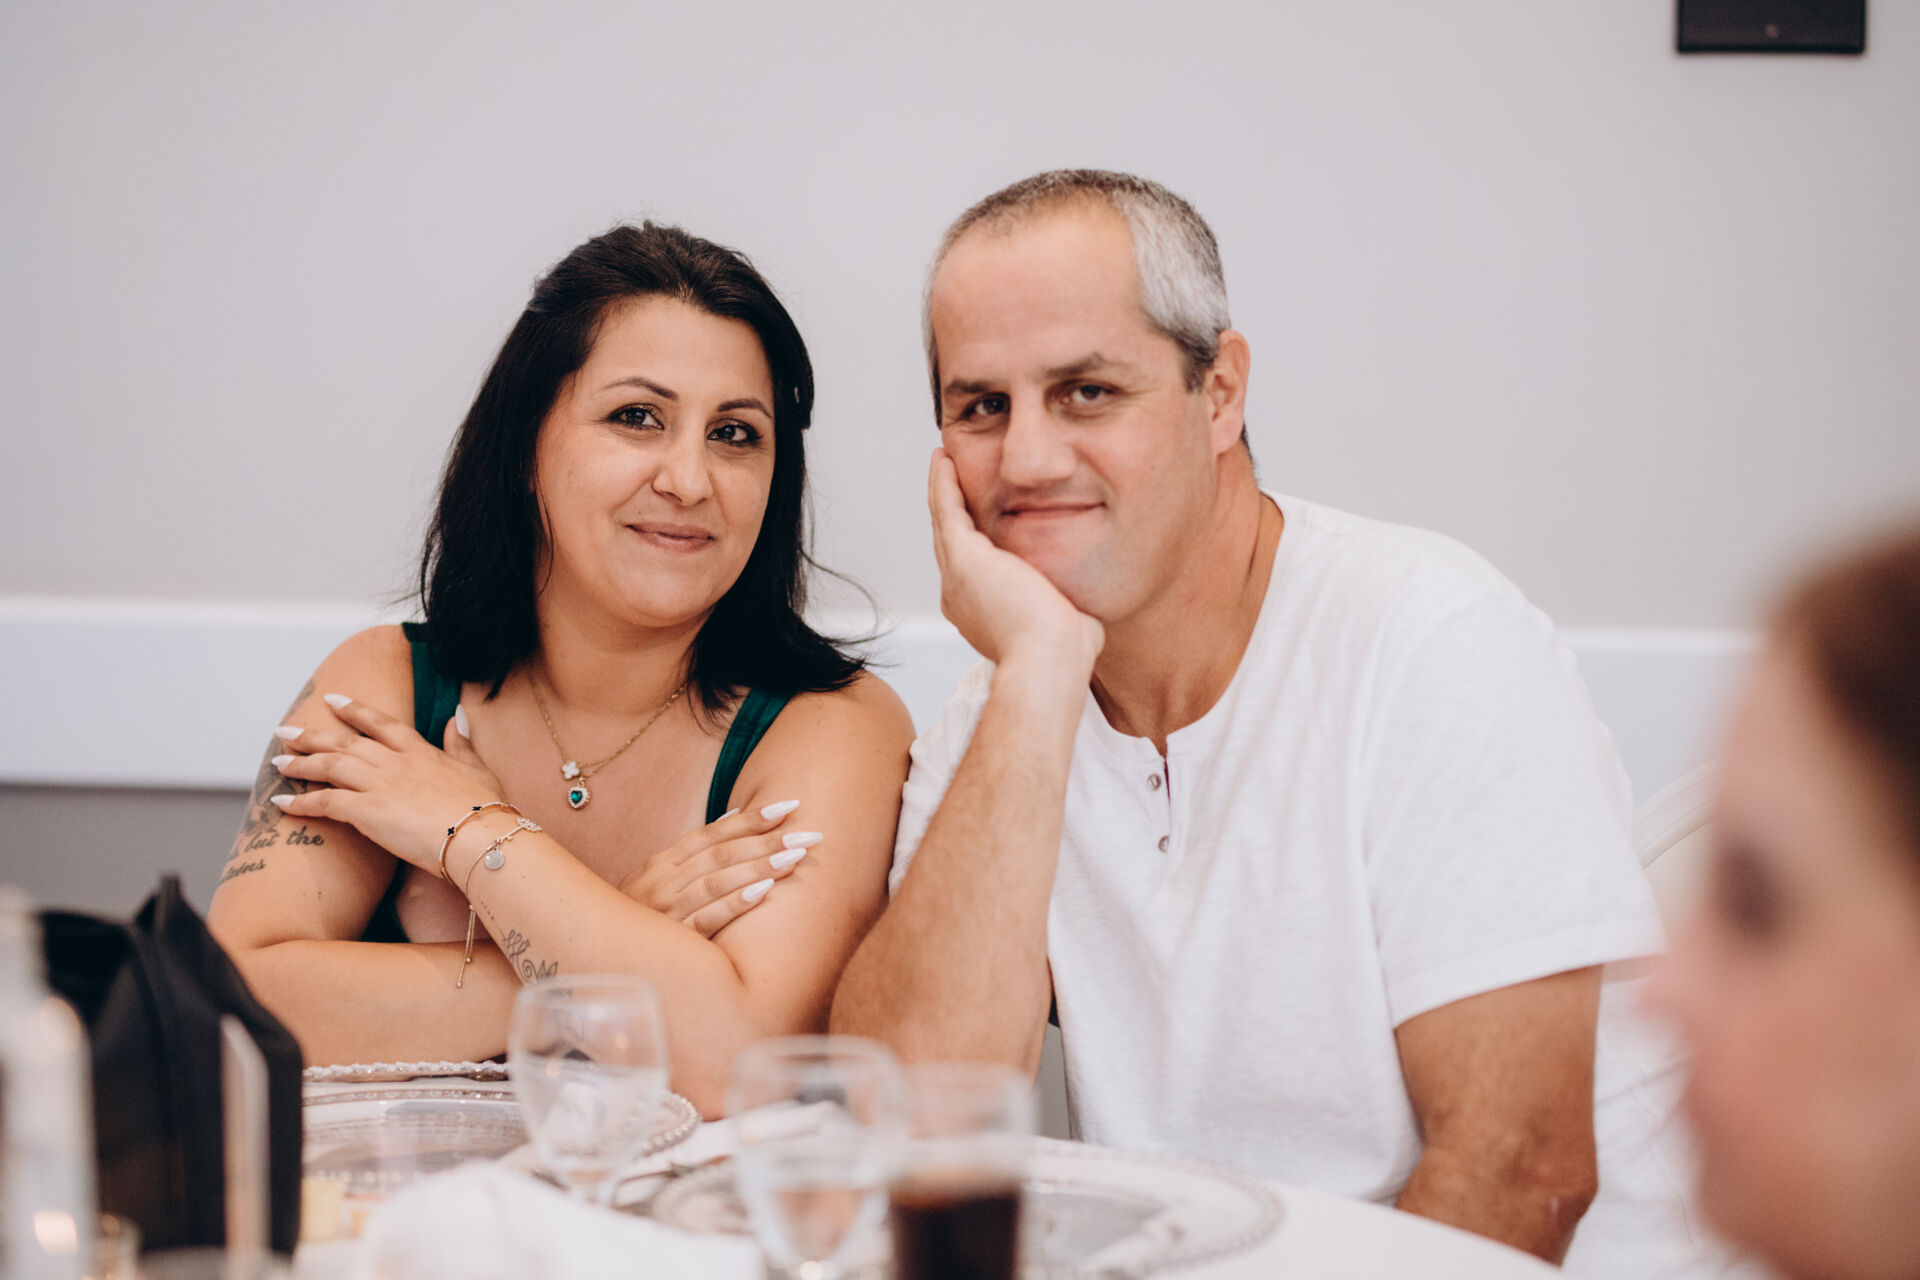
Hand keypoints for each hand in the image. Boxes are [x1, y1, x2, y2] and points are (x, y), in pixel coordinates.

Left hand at [270, 694, 508, 873]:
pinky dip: (301, 802)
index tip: (331, 699)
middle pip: (343, 742)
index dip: (353, 709)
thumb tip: (457, 717)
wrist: (480, 835)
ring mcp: (379, 784)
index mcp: (420, 751)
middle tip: (284, 731)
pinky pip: (325, 802)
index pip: (379, 723)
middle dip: (311, 735)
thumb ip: (461, 743)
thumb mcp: (478, 768)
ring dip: (300, 763)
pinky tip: (281, 803)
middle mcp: (394, 762)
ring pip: (329, 766)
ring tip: (277, 762)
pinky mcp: (367, 811)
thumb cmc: (485, 808)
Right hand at [617, 801, 817, 936]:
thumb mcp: (656, 882)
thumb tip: (736, 819)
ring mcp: (664, 912)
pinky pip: (705, 920)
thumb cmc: (637, 919)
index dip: (750, 819)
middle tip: (808, 832)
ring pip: (716, 882)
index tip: (788, 805)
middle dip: (767, 840)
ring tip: (795, 856)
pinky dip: (733, 904)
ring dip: (758, 867)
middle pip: (720, 854)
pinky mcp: (670, 943)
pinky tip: (762, 893)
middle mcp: (662, 882)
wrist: (593, 959)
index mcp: (661, 864)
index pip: (711, 834)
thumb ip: (693, 857)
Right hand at [929, 448, 1103, 674]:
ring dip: (942, 491)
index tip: (975, 522)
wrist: (1049, 659)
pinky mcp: (965, 558)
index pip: (971, 570)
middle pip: (950, 543)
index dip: (970, 541)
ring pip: (944, 523)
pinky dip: (944, 484)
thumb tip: (1080, 614)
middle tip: (948, 480)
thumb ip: (1067, 614)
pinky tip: (944, 460)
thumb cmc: (1063, 655)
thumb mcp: (1065, 628)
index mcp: (980, 614)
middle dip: (949, 511)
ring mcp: (957, 577)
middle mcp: (960, 596)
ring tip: (942, 464)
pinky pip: (948, 510)